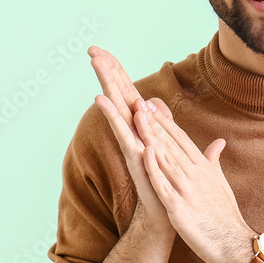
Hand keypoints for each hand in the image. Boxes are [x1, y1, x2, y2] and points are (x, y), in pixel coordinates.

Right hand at [88, 46, 174, 235]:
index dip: (118, 73)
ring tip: (96, 65)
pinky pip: (121, 133)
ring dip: (107, 86)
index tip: (104, 51)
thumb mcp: (170, 147)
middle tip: (92, 49)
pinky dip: (112, 116)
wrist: (166, 213)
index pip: (129, 94)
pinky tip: (100, 100)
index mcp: (142, 128)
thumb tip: (160, 107)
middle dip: (107, 72)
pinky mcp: (133, 157)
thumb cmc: (166, 183)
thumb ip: (165, 127)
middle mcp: (132, 133)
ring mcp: (131, 144)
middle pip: (119, 96)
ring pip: (117, 109)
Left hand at [134, 104, 255, 262]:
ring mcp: (188, 191)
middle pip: (171, 144)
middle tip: (139, 102)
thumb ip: (215, 161)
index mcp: (204, 168)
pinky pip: (164, 185)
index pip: (182, 140)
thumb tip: (219, 142)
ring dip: (151, 137)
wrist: (233, 244)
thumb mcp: (221, 183)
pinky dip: (155, 168)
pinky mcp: (180, 209)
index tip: (151, 106)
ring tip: (137, 118)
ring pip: (166, 158)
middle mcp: (196, 175)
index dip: (166, 122)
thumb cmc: (225, 216)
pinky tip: (145, 153)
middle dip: (154, 123)